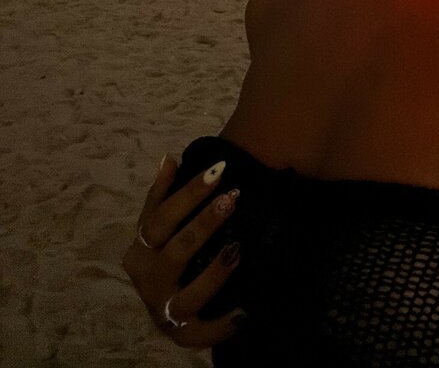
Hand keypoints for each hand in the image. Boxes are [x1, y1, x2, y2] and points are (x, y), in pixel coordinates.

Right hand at [122, 155, 243, 348]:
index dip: (188, 193)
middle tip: (232, 199)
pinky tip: (243, 312)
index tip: (218, 170)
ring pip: (188, 294)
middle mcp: (148, 280)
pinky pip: (201, 333)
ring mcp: (164, 309)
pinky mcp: (182, 333)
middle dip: (204, 224)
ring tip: (237, 250)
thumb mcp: (158, 227)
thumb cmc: (163, 258)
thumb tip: (168, 158)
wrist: (160, 311)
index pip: (161, 218)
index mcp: (141, 250)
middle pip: (176, 251)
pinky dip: (221, 325)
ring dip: (213, 273)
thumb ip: (161, 196)